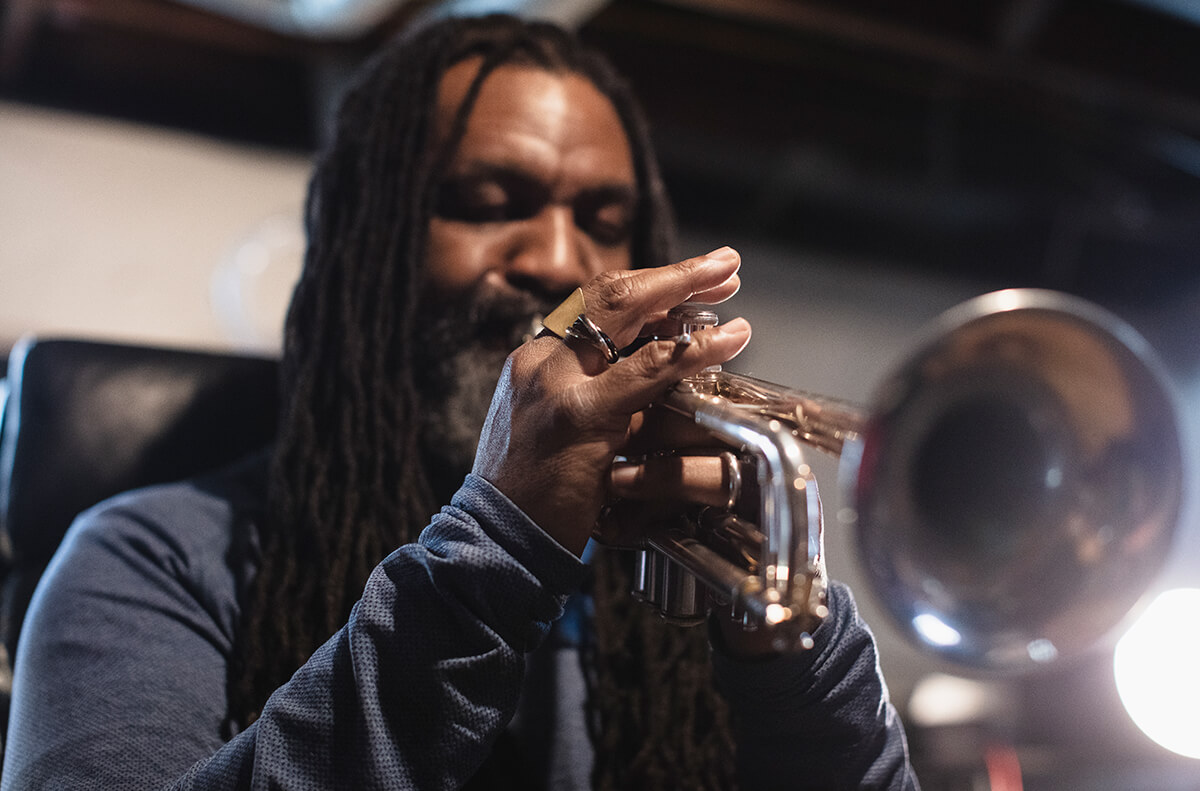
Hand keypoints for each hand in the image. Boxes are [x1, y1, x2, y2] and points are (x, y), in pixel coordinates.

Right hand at [472, 247, 749, 555]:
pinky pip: (648, 369)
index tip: (688, 279)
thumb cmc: (533, 494)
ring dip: (685, 292)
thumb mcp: (557, 429)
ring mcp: (556, 385)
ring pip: (626, 316)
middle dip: (671, 273)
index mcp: (534, 361)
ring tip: (729, 282)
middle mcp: (540, 362)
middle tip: (721, 263)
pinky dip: (692, 348)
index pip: (592, 304)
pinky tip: (727, 339)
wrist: (497, 541)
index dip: (646, 284)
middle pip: (609, 294)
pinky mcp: (579, 416)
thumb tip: (655, 369)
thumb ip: (596, 395)